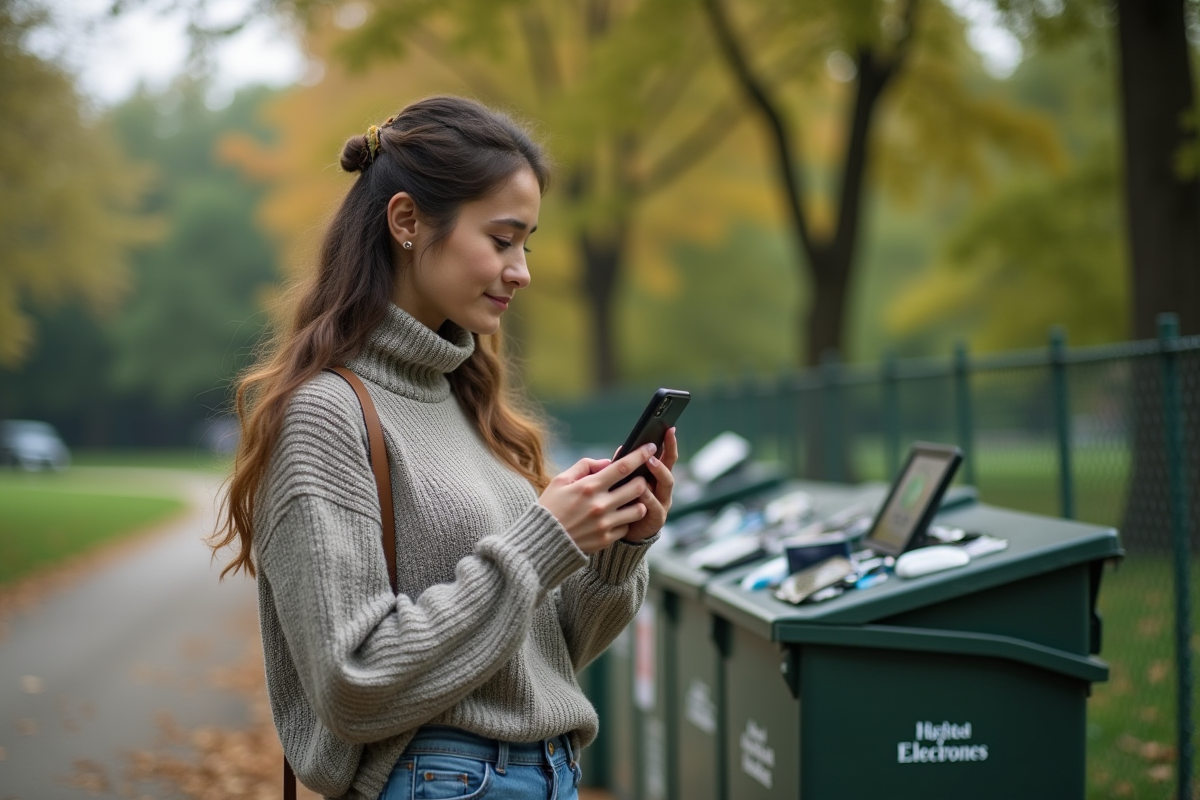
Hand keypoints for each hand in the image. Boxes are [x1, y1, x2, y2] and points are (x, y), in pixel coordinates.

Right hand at [538, 442, 659, 553]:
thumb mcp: (561, 480)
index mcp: (589, 487)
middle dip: (642, 479)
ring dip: (638, 501)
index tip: (651, 446)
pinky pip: (627, 527)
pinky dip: (625, 520)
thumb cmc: (550, 507)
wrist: (541, 541)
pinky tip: (616, 517)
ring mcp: (605, 524)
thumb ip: (585, 466)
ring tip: (630, 499)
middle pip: (637, 487)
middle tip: (637, 478)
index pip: (623, 466)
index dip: (640, 454)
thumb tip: (608, 462)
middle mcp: (600, 505)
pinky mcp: (606, 539)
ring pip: (638, 509)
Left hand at [619, 427, 677, 542]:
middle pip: (669, 469)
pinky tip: (641, 491)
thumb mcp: (621, 482)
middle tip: (653, 450)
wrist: (621, 532)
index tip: (670, 429)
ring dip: (658, 473)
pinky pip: (655, 507)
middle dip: (665, 456)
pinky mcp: (656, 519)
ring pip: (666, 485)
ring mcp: (662, 503)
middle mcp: (662, 489)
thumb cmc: (620, 503)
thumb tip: (623, 448)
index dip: (669, 443)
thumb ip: (623, 467)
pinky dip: (648, 498)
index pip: (665, 457)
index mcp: (655, 477)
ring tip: (649, 463)